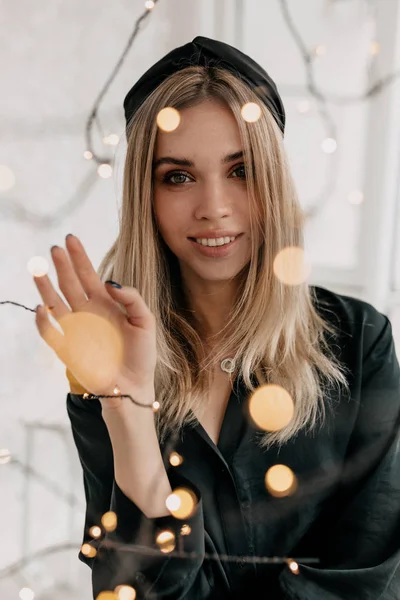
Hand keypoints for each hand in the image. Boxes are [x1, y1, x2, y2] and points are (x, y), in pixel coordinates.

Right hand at [33, 235, 156, 409]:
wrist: (133, 385)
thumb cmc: (141, 354)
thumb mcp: (145, 321)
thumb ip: (131, 299)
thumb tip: (109, 283)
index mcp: (105, 303)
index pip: (88, 275)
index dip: (79, 257)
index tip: (71, 239)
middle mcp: (87, 312)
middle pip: (69, 283)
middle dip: (62, 265)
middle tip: (55, 247)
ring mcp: (75, 329)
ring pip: (55, 303)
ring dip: (45, 286)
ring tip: (38, 268)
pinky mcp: (67, 349)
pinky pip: (50, 333)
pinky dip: (43, 321)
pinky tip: (43, 307)